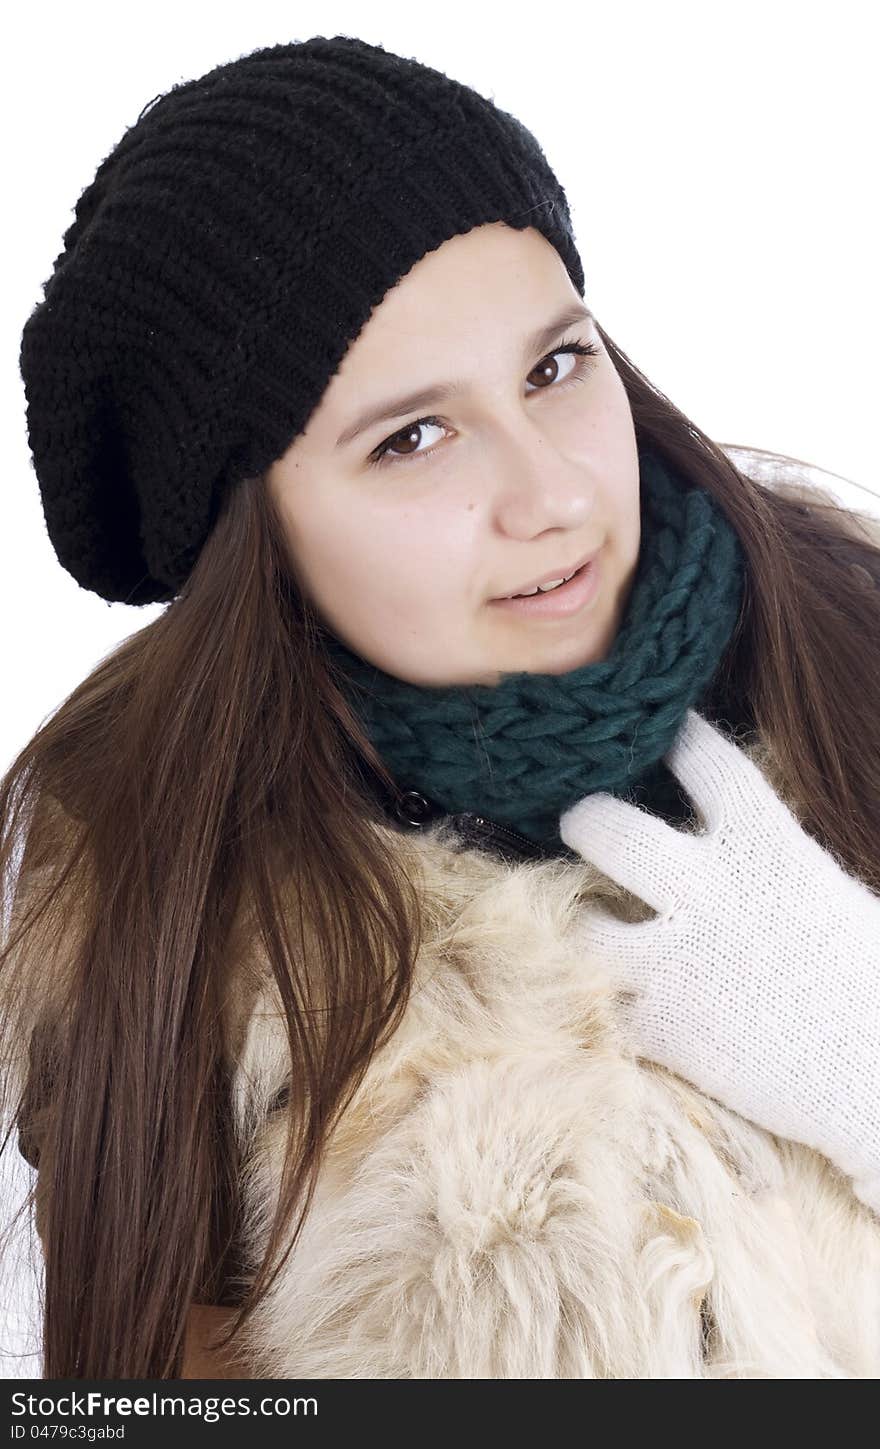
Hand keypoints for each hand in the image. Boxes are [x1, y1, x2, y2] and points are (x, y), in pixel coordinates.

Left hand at [559, 709, 879, 1214]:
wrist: (877, 1078)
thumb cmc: (864, 981)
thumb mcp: (822, 890)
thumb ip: (763, 852)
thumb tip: (715, 819)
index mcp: (767, 848)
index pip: (700, 758)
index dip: (671, 735)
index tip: (650, 729)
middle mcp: (711, 895)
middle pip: (606, 828)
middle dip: (584, 818)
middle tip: (583, 822)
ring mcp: (676, 963)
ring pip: (580, 923)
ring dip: (583, 922)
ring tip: (592, 922)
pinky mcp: (659, 1030)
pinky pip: (600, 999)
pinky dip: (605, 999)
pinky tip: (617, 995)